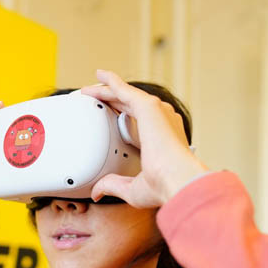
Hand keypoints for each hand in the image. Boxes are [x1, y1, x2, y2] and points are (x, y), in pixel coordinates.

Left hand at [80, 69, 209, 207]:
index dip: (122, 117)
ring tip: (90, 88)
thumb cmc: (163, 187)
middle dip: (112, 100)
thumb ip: (114, 185)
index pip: (138, 122)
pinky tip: (99, 75)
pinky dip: (112, 81)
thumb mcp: (133, 187)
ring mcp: (157, 112)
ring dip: (108, 89)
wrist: (177, 180)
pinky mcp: (148, 107)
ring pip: (126, 95)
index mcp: (162, 139)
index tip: (109, 117)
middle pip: (130, 105)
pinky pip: (124, 89)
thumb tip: (98, 192)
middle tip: (94, 98)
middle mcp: (162, 122)